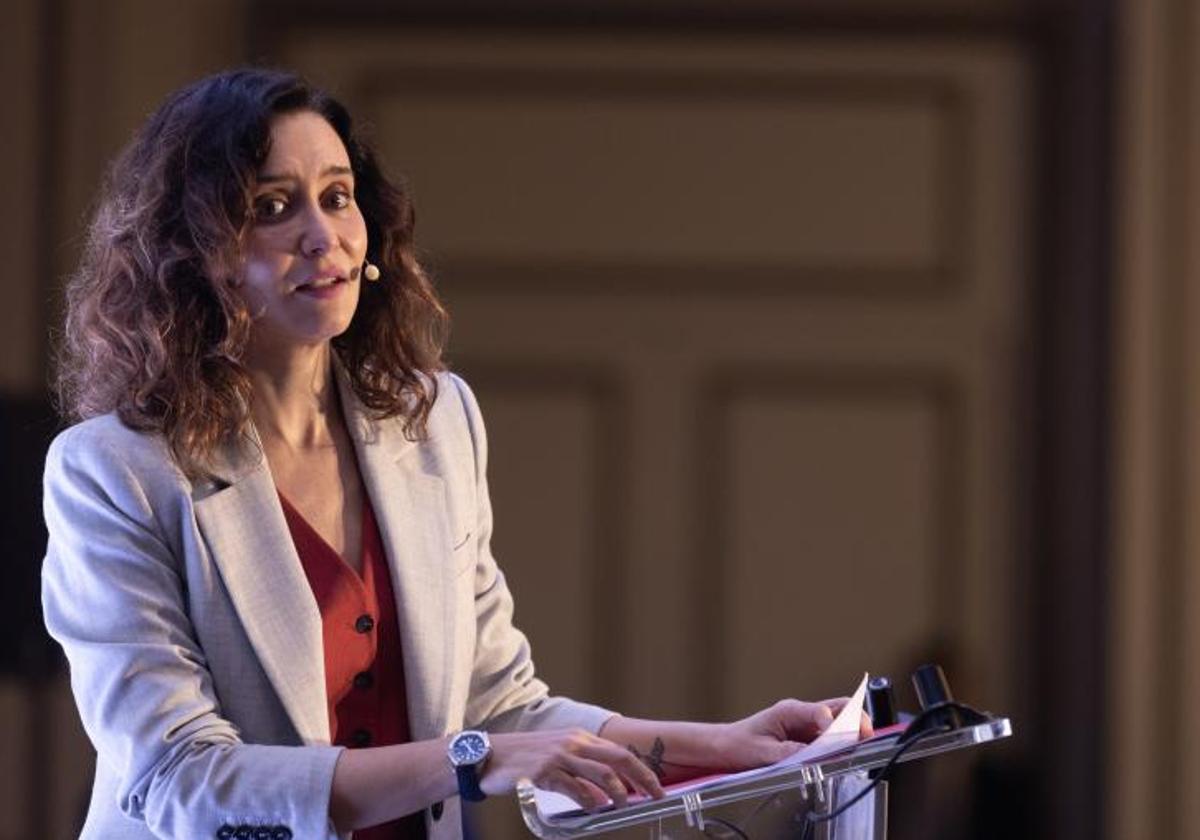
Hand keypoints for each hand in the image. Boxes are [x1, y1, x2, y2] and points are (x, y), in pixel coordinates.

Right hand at [482, 728, 665, 809]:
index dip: (641, 770)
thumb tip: (606, 794)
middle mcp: (573, 743)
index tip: (656, 786)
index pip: (619, 752)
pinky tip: (595, 809)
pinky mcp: (544, 771)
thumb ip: (582, 769)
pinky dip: (588, 800)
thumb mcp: (558, 754)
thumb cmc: (525, 758)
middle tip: (655, 796)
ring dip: (618, 791)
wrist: (489, 755)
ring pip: (601, 773)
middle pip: (618, 759)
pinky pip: (574, 787)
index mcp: (579, 738)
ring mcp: (559, 755)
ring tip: (625, 805)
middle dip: (641, 778)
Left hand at [715, 697, 874, 768]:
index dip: (834, 727)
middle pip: (838, 707)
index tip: (842, 741)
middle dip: (856, 719)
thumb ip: (790, 753)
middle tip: (866, 735)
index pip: (821, 712)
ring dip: (852, 730)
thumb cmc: (740, 744)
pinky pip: (831, 736)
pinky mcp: (807, 736)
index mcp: (789, 710)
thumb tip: (815, 756)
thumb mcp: (763, 753)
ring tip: (860, 744)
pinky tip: (844, 752)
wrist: (726, 746)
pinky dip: (842, 742)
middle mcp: (801, 713)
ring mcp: (805, 724)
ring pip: (839, 720)